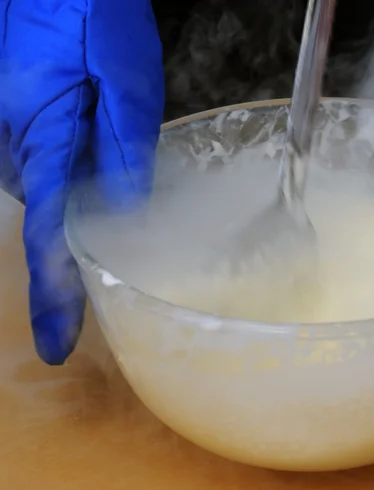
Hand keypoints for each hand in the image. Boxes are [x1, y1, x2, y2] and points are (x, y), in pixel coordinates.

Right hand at [0, 0, 164, 364]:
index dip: (56, 294)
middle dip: (77, 258)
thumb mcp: (124, 77)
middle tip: (106, 280)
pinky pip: (52, 176)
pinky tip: (106, 184)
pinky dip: (77, 192)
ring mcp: (17, 139)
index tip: (56, 344)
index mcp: (42, 141)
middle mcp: (19, 150)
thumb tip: (128, 206)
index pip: (47, 237)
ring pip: (54, 198)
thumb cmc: (89, 14)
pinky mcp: (27, 128)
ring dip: (81, 221)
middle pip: (51, 223)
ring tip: (115, 226)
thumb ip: (124, 143)